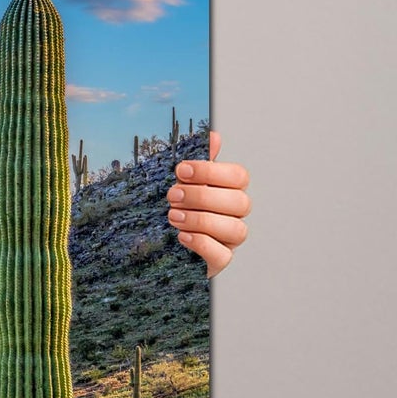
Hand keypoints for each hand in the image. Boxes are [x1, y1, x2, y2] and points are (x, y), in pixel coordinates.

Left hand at [166, 130, 248, 278]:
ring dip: (201, 220)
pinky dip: (202, 243)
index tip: (180, 170)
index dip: (211, 171)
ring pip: (236, 229)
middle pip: (239, 202)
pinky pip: (222, 256)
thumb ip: (199, 163)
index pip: (239, 176)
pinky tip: (182, 236)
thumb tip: (214, 136)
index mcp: (228, 191)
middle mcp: (234, 215)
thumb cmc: (177, 207)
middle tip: (172, 195)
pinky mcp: (218, 261)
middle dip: (202, 196)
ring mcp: (229, 240)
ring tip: (173, 216)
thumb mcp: (183, 183)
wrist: (158, 244)